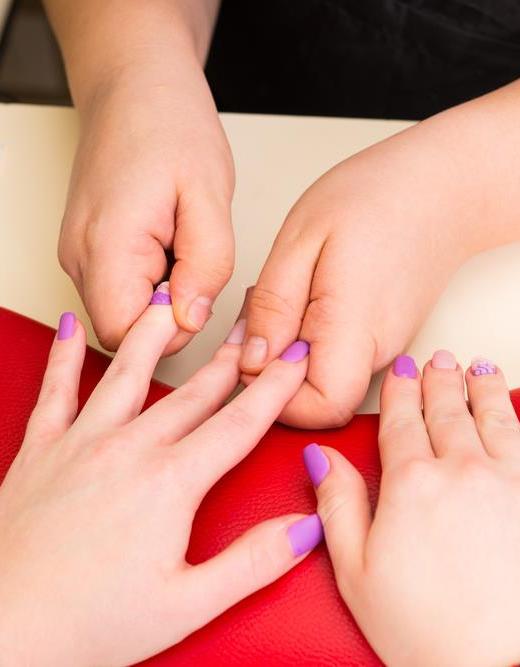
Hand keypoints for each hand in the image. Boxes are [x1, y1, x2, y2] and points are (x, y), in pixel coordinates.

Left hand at [0, 286, 320, 666]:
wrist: (4, 631)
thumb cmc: (89, 624)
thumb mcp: (188, 604)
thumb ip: (253, 561)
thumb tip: (306, 526)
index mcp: (170, 484)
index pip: (238, 424)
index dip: (272, 387)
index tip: (293, 356)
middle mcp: (128, 450)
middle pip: (193, 392)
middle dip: (228, 357)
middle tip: (249, 324)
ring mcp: (82, 443)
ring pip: (127, 373)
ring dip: (154, 334)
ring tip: (170, 299)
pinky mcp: (41, 450)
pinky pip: (54, 390)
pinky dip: (64, 355)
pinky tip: (72, 326)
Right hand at [59, 56, 234, 352]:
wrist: (135, 87)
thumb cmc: (170, 127)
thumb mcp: (208, 196)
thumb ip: (206, 267)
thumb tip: (190, 320)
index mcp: (107, 245)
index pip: (126, 335)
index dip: (169, 332)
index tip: (198, 295)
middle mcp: (80, 256)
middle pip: (122, 329)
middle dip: (168, 315)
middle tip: (196, 263)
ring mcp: (78, 254)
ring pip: (122, 312)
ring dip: (160, 297)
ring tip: (182, 245)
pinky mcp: (87, 250)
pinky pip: (119, 290)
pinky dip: (150, 282)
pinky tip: (168, 245)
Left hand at [240, 96, 514, 427]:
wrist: (442, 188)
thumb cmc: (375, 199)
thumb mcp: (303, 239)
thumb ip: (275, 306)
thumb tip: (252, 361)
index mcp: (352, 328)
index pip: (318, 410)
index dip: (274, 395)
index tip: (252, 352)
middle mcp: (374, 351)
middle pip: (314, 400)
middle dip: (269, 369)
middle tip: (254, 314)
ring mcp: (382, 348)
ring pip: (321, 378)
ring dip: (285, 348)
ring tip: (280, 293)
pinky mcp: (381, 338)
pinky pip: (334, 357)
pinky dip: (305, 337)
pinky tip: (300, 296)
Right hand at [306, 350, 519, 665]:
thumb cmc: (425, 629)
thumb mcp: (356, 570)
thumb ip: (337, 503)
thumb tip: (321, 456)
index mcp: (411, 483)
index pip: (402, 421)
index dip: (401, 391)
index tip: (401, 371)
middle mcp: (461, 471)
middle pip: (446, 410)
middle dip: (439, 380)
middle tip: (436, 361)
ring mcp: (507, 482)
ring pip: (492, 417)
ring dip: (481, 388)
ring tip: (477, 369)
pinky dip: (515, 415)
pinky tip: (511, 406)